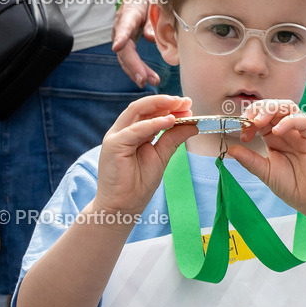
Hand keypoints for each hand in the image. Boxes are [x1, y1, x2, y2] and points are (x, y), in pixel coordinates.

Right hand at [92, 95, 195, 219]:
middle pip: (144, 108)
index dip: (170, 107)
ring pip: (137, 112)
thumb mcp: (162, 156)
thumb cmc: (139, 183)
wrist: (124, 205)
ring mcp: (117, 136)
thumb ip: (173, 139)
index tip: (189, 105)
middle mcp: (124, 131)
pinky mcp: (113, 145)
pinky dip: (153, 123)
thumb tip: (192, 125)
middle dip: (166, 102)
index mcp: (134, 132)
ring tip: (179, 104)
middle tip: (186, 101)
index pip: (152, 113)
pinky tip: (170, 120)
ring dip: (159, 106)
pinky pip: (135, 130)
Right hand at [111, 0, 159, 87]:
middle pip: (124, 48)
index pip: (124, 26)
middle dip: (133, 65)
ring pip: (125, 57)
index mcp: (129, 13)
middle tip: (143, 80)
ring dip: (136, 71)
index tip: (117, 47)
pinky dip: (137, 70)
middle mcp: (120, 26)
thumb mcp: (154, 4)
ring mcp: (120, 36)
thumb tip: (150, 37)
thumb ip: (152, 20)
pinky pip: (128, 59)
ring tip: (151, 82)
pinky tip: (147, 79)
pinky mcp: (125, 43)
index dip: (121, 36)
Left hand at [228, 100, 305, 218]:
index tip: (242, 135)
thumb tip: (230, 149)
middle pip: (272, 107)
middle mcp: (287, 131)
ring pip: (288, 107)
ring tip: (258, 122)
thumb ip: (249, 160)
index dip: (248, 120)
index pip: (260, 117)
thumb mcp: (265, 172)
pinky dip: (288, 121)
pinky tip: (276, 131)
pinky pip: (302, 120)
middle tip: (247, 122)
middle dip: (257, 110)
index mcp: (274, 137)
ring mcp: (300, 132)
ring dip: (271, 109)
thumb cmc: (291, 185)